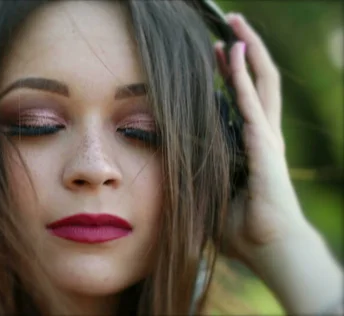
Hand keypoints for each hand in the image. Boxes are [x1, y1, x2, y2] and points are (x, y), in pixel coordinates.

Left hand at [214, 13, 310, 265]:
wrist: (267, 248)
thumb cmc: (241, 229)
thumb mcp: (210, 193)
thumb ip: (196, 176)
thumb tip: (167, 172)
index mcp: (252, 145)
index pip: (242, 98)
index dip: (231, 73)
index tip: (215, 54)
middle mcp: (262, 134)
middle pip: (255, 81)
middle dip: (243, 51)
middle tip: (228, 27)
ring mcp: (266, 135)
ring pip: (259, 80)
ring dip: (247, 48)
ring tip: (235, 22)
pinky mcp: (264, 142)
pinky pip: (250, 99)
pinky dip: (241, 73)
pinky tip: (234, 49)